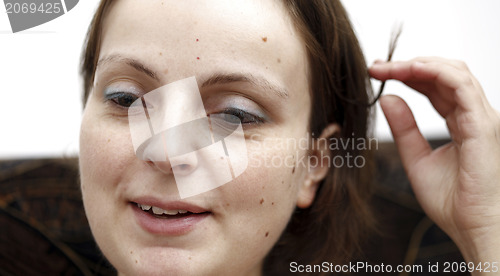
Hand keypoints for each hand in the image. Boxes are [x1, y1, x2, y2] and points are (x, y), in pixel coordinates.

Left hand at [369, 57, 499, 268]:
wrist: (472, 227)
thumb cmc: (451, 200)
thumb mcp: (416, 158)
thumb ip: (404, 128)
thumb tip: (387, 98)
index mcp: (460, 121)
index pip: (434, 86)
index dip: (406, 74)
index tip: (376, 73)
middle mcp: (473, 114)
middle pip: (442, 74)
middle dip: (408, 65)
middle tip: (377, 67)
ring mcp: (480, 117)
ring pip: (454, 72)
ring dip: (419, 64)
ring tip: (389, 66)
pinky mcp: (482, 124)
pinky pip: (462, 87)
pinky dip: (436, 72)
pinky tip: (411, 70)